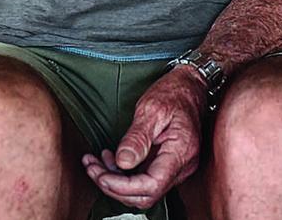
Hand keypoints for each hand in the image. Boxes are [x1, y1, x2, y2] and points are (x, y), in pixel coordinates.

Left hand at [82, 67, 206, 210]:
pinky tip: (110, 160)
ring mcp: (177, 167)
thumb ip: (138, 137)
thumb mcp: (152, 108)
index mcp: (181, 151)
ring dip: (116, 182)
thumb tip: (123, 163)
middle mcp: (182, 165)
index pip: (151, 186)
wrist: (190, 86)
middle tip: (91, 169)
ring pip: (144, 190)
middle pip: (146, 195)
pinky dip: (124, 175)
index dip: (122, 187)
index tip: (101, 175)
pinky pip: (146, 179)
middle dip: (114, 187)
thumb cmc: (174, 92)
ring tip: (95, 163)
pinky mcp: (169, 164)